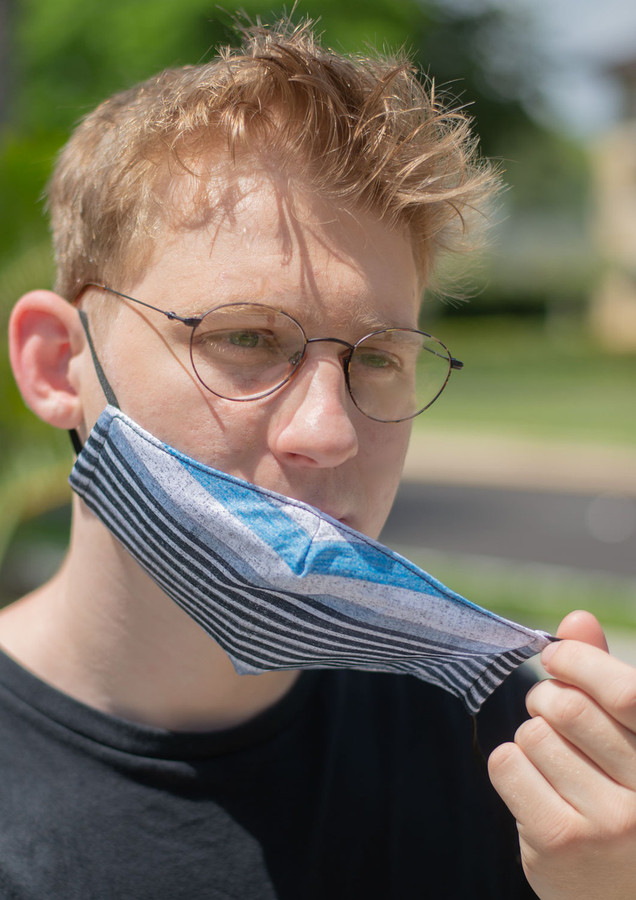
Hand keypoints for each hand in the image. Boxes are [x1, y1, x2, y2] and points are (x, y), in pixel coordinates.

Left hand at [488, 610, 635, 899]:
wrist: (621, 894)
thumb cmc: (622, 798)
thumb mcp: (628, 739)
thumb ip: (605, 680)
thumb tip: (577, 619)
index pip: (626, 692)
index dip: (579, 662)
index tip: (556, 659)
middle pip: (566, 707)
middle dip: (546, 700)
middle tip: (551, 717)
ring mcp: (606, 823)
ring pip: (532, 735)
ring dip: (531, 740)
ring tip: (554, 767)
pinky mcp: (560, 842)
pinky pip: (507, 765)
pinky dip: (510, 766)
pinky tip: (534, 790)